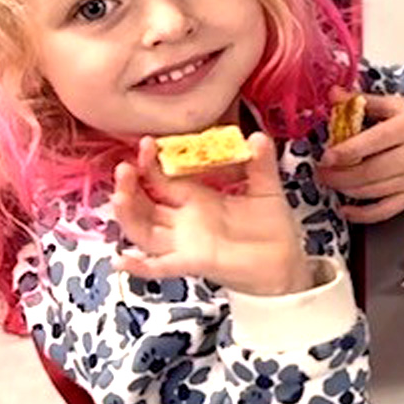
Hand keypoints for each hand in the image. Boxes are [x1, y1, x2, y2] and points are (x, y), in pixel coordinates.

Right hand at [111, 133, 310, 296]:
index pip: (161, 179)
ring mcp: (184, 243)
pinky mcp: (193, 263)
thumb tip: (258, 135)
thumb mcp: (265, 189)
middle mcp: (183, 220)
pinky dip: (140, 267)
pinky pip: (160, 267)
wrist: (284, 262)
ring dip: (129, 215)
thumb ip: (261, 163)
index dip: (150, 164)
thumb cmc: (269, 226)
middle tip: (124, 168)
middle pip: (144, 204)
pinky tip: (121, 261)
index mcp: (196, 199)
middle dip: (129, 186)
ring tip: (119, 197)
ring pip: (144, 231)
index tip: (145, 144)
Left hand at [317, 94, 403, 224]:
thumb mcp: (399, 104)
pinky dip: (362, 214)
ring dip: (345, 189)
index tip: (326, 156)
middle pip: (370, 172)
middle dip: (339, 175)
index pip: (374, 143)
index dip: (347, 152)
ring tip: (329, 181)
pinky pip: (385, 211)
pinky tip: (345, 208)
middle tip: (320, 171)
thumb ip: (364, 101)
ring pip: (374, 192)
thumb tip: (333, 94)